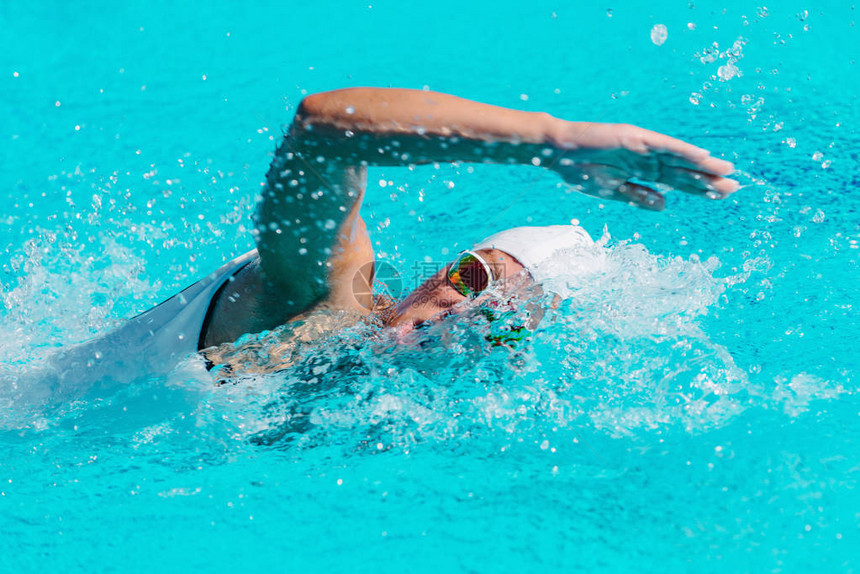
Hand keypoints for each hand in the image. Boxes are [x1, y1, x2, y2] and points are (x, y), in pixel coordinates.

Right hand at [548, 121, 738, 209]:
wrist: (559, 153)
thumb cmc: (581, 170)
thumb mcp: (612, 191)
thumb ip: (638, 197)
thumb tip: (664, 205)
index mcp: (642, 172)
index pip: (676, 183)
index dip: (698, 190)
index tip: (721, 197)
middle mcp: (647, 158)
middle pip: (683, 171)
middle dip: (707, 180)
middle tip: (735, 188)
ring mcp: (643, 147)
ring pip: (679, 157)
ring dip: (702, 164)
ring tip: (726, 171)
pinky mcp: (636, 138)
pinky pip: (664, 146)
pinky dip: (683, 151)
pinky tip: (702, 156)